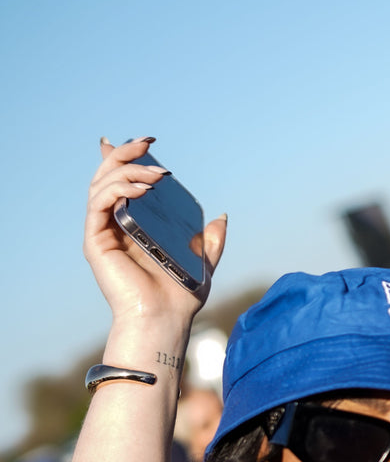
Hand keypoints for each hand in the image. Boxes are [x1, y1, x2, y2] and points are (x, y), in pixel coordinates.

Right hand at [84, 137, 226, 324]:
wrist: (165, 318)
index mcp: (134, 227)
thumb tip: (221, 216)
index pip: (121, 186)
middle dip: (125, 155)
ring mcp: (103, 232)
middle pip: (107, 178)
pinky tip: (142, 188)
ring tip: (157, 174)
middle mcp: (114, 227)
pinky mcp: (96, 241)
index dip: (123, 160)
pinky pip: (100, 204)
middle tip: (147, 143)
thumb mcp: (203, 262)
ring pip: (101, 185)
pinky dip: (118, 189)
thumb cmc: (180, 296)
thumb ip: (210, 240)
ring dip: (127, 170)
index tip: (142, 142)